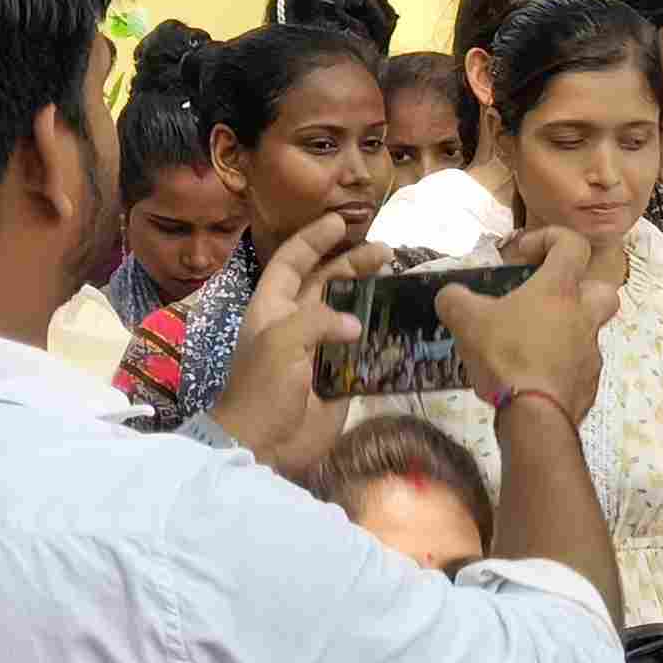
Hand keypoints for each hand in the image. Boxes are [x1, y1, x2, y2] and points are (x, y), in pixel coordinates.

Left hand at [206, 213, 390, 472]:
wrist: (265, 441)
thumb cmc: (262, 387)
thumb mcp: (280, 342)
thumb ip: (317, 321)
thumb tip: (356, 323)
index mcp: (274, 307)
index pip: (292, 262)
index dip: (314, 240)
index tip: (340, 220)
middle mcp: (296, 322)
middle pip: (326, 282)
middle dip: (352, 264)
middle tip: (386, 253)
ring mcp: (319, 349)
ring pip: (348, 312)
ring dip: (370, 296)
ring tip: (396, 281)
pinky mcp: (340, 376)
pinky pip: (363, 350)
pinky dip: (381, 337)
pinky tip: (401, 326)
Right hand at [441, 225, 616, 420]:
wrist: (535, 415)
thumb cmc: (505, 355)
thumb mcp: (465, 318)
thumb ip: (454, 298)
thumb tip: (451, 297)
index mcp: (559, 290)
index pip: (573, 244)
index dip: (550, 239)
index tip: (523, 255)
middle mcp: (583, 317)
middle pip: (602, 289)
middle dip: (579, 288)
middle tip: (546, 299)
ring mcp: (591, 353)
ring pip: (590, 330)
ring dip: (564, 330)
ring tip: (529, 340)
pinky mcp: (589, 383)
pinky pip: (578, 365)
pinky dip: (559, 364)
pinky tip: (532, 373)